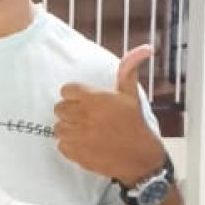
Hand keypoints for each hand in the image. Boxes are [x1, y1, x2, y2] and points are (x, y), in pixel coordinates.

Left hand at [52, 45, 165, 183]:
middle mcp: (83, 116)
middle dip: (69, 111)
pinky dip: (69, 145)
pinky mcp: (76, 153)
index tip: (84, 100)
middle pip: (59, 108)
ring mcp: (78, 136)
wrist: (139, 157)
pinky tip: (83, 143)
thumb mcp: (131, 94)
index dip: (74, 95)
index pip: (66, 90)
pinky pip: (60, 145)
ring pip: (58, 127)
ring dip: (67, 128)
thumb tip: (145, 48)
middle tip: (83, 116)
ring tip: (83, 130)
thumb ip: (129, 69)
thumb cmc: (135, 123)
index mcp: (94, 99)